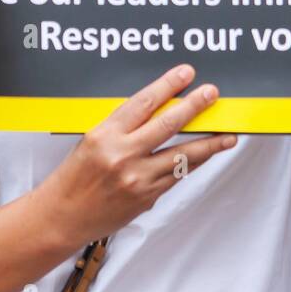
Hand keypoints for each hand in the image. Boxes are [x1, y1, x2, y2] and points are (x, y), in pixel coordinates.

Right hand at [34, 64, 234, 244]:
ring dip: (209, 144)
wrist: (62, 217)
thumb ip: (121, 127)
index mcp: (104, 135)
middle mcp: (122, 155)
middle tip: (211, 94)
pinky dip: (192, 164)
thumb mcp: (91, 140)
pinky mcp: (147, 197)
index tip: (186, 74)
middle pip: (168, 124)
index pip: (143, 103)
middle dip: (194, 106)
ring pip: (183, 155)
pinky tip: (205, 156)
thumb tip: (157, 111)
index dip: (168, 85)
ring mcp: (137, 178)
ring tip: (227, 134)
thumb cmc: (73, 178)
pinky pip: (176, 176)